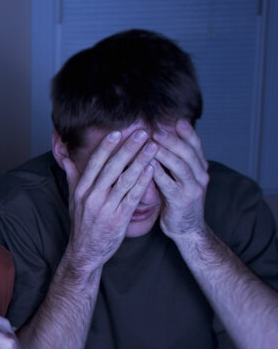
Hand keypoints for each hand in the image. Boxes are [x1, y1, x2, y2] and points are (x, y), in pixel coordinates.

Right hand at [63, 124, 156, 271]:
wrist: (86, 252)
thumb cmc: (82, 224)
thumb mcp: (73, 200)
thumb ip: (73, 177)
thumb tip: (66, 157)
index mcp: (81, 190)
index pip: (95, 163)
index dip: (107, 146)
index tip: (118, 131)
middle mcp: (93, 196)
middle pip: (112, 167)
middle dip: (128, 148)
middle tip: (142, 132)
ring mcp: (106, 207)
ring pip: (126, 179)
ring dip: (141, 161)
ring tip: (153, 146)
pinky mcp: (120, 218)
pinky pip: (133, 196)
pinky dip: (143, 182)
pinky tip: (152, 169)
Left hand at [152, 120, 209, 239]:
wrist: (187, 229)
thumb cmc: (178, 201)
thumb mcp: (180, 179)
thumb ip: (175, 162)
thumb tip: (160, 140)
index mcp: (201, 168)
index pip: (196, 145)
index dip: (186, 132)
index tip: (175, 119)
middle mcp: (201, 176)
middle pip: (188, 151)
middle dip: (172, 138)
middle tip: (157, 127)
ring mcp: (193, 188)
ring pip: (180, 165)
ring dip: (165, 151)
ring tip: (151, 141)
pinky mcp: (182, 200)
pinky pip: (168, 183)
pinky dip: (157, 172)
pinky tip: (146, 164)